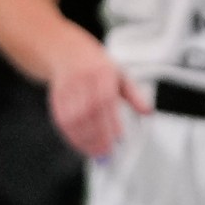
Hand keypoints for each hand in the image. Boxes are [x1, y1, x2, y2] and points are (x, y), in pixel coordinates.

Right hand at [47, 42, 150, 158]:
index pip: (105, 100)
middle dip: (97, 136)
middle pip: (88, 112)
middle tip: (106, 152)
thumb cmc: (96, 66)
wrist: (66, 52)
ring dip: (83, 139)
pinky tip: (80, 143)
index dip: (111, 121)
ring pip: (73, 118)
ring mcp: (67, 89)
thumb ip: (135, 95)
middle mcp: (82, 80)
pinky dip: (70, 135)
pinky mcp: (56, 97)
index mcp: (101, 73)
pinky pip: (61, 119)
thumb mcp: (120, 75)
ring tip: (95, 152)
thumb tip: (148, 112)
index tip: (118, 138)